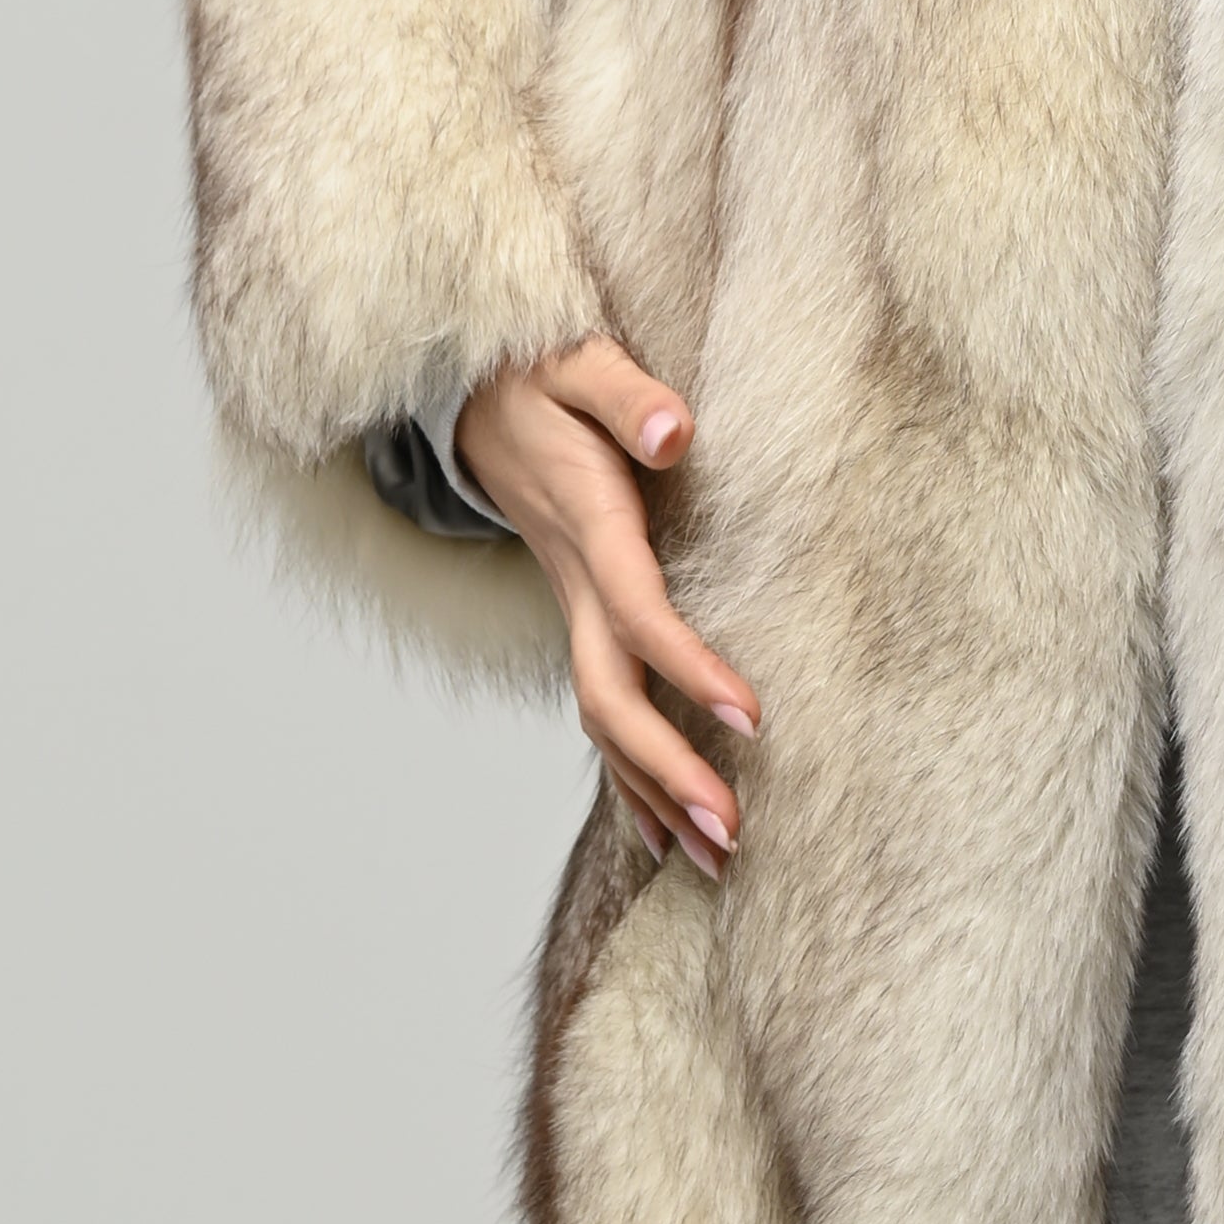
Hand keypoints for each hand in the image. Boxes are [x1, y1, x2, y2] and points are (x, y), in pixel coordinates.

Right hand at [454, 338, 756, 876]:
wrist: (474, 397)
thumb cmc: (541, 379)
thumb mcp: (579, 364)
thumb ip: (627, 394)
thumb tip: (675, 430)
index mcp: (589, 526)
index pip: (638, 614)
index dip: (689, 667)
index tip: (749, 718)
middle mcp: (577, 585)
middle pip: (611, 697)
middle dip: (668, 770)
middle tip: (731, 831)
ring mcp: (571, 609)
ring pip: (604, 720)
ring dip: (654, 792)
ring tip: (719, 859)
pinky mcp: (579, 618)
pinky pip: (600, 711)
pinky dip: (629, 777)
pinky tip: (661, 834)